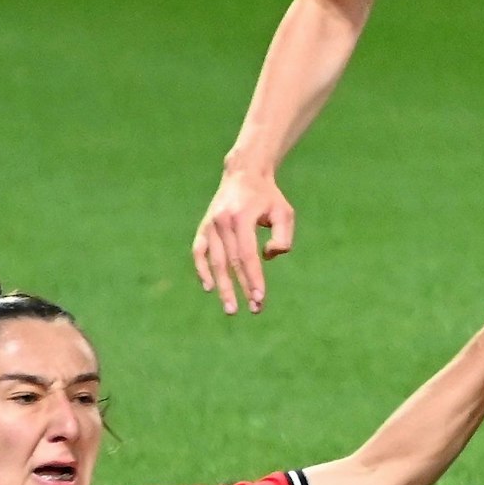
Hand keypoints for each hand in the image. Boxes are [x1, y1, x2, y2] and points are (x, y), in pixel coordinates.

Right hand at [192, 169, 295, 314]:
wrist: (244, 174)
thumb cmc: (268, 197)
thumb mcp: (284, 213)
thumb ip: (282, 237)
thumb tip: (266, 258)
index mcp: (242, 216)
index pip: (247, 255)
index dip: (253, 278)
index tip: (260, 298)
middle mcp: (222, 221)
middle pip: (231, 262)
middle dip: (242, 288)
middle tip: (252, 310)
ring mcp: (210, 224)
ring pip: (215, 261)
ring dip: (223, 287)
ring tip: (231, 309)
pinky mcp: (204, 226)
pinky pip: (199, 251)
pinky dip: (201, 269)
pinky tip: (209, 287)